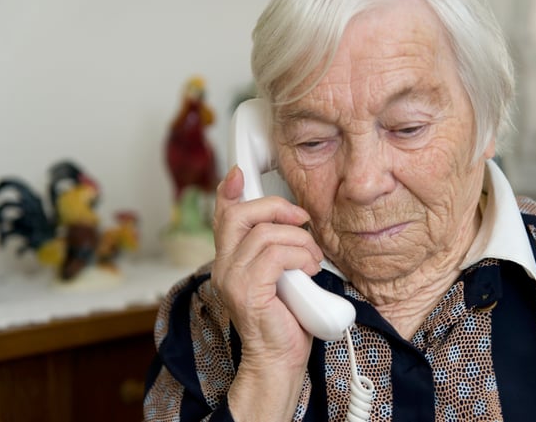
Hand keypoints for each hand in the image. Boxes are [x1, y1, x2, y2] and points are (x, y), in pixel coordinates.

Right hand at [211, 166, 322, 419]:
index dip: (229, 191)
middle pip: (241, 214)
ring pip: (265, 233)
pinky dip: (300, 256)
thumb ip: (278, 252)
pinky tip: (309, 269)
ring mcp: (233, 278)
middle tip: (301, 219)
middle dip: (275, 207)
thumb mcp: (282, 277)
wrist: (279, 361)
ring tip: (312, 259)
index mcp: (231, 261)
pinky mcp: (247, 290)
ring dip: (299, 241)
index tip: (239, 174)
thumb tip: (296, 225)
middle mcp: (224, 267)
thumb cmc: (285, 321)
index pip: (223, 217)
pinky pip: (276, 254)